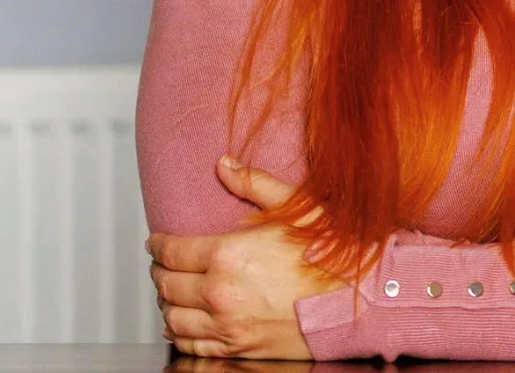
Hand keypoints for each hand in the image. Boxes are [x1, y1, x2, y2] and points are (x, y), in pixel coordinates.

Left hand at [147, 157, 345, 358]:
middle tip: (160, 263)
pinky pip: (191, 345)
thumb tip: (225, 164)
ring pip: (173, 318)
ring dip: (166, 303)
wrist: (359, 300)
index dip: (159, 244)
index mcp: (229, 255)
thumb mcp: (296, 206)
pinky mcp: (238, 349)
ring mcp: (228, 326)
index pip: (174, 251)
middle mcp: (221, 294)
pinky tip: (179, 324)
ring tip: (169, 291)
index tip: (155, 241)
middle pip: (167, 284)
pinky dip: (178, 334)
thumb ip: (254, 183)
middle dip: (158, 271)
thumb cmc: (331, 254)